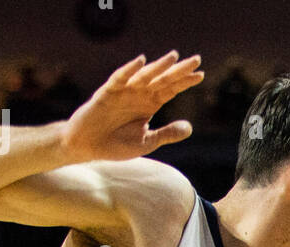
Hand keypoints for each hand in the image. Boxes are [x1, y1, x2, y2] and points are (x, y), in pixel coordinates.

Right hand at [61, 53, 204, 162]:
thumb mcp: (147, 142)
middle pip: (162, 79)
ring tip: (174, 57)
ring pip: (145, 76)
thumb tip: (190, 127)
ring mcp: (124, 92)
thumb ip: (167, 134)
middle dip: (179, 70)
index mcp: (149, 104)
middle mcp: (138, 94)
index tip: (201, 75)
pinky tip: (141, 61)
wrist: (88, 145)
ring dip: (159, 66)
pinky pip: (120, 78)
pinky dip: (129, 70)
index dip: (185, 82)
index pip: (171, 89)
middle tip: (196, 60)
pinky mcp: (107, 92)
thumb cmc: (116, 144)